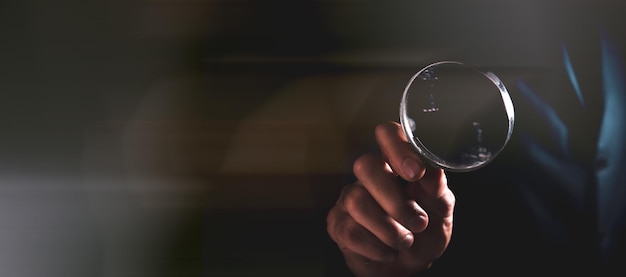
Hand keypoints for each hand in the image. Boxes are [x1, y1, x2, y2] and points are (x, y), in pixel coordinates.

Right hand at [327, 121, 454, 276]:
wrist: (410, 267)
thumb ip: (437, 189)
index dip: (397, 147)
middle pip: (365, 165)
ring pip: (357, 201)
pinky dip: (378, 247)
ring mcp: (349, 198)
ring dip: (390, 229)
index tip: (415, 173)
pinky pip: (351, 231)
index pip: (387, 133)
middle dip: (395, 200)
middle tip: (418, 222)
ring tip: (406, 241)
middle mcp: (368, 176)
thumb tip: (433, 171)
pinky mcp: (338, 224)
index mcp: (396, 163)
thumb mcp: (441, 210)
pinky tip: (388, 251)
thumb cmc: (425, 231)